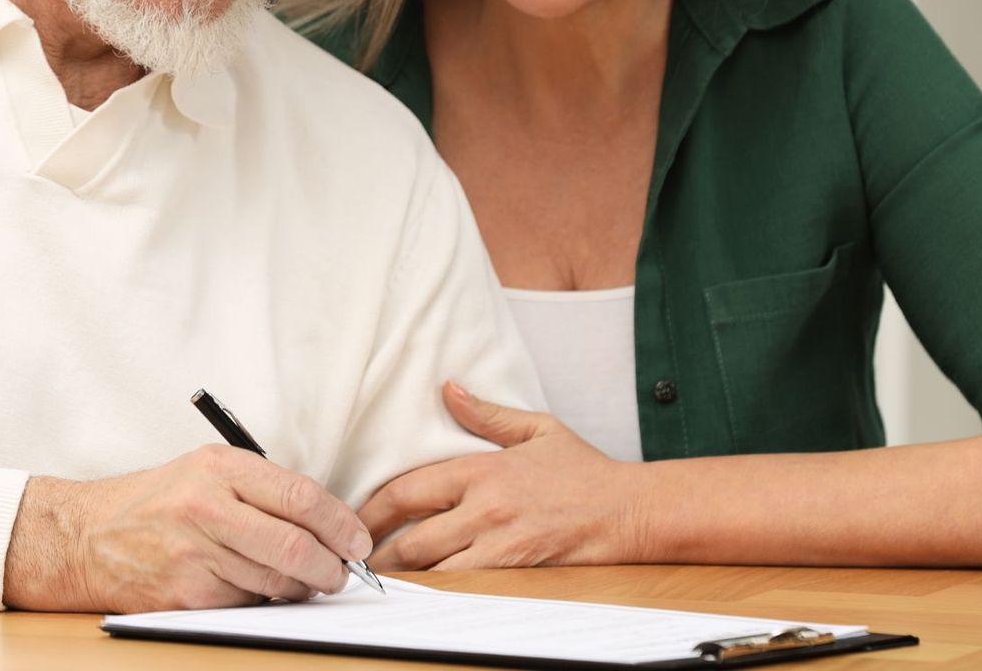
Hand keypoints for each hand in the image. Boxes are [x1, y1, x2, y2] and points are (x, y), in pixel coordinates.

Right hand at [2, 446, 372, 612]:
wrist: (86, 537)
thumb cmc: (157, 502)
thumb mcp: (207, 470)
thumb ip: (264, 489)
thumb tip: (328, 524)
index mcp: (219, 468)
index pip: (299, 496)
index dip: (340, 524)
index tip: (357, 540)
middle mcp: (206, 507)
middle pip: (294, 546)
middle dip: (331, 566)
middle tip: (341, 572)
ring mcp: (193, 555)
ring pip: (275, 582)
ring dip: (301, 588)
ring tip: (304, 581)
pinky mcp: (184, 596)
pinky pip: (246, 604)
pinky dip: (263, 602)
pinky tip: (257, 589)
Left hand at [358, 382, 643, 570]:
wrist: (628, 510)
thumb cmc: (584, 470)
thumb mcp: (537, 429)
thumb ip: (487, 414)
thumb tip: (448, 389)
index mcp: (483, 470)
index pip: (409, 489)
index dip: (373, 507)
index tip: (355, 517)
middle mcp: (485, 508)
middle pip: (412, 537)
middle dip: (377, 551)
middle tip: (354, 557)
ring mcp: (500, 543)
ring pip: (434, 568)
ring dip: (404, 576)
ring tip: (378, 579)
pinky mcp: (516, 570)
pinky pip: (465, 586)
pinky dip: (438, 590)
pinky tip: (422, 592)